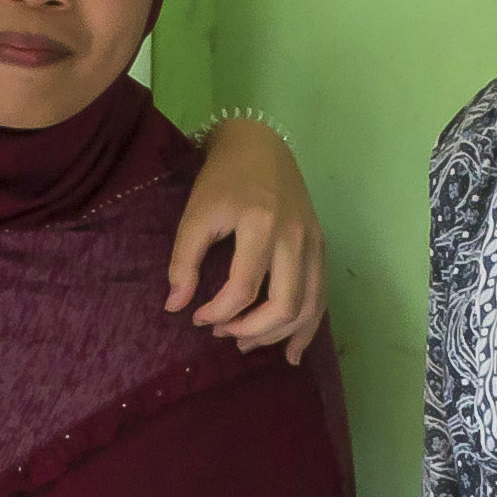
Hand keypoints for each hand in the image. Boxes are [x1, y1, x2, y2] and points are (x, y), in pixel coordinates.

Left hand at [170, 118, 326, 361]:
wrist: (260, 145)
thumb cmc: (223, 179)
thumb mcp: (196, 214)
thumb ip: (183, 261)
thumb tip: (175, 306)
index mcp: (261, 225)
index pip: (242, 289)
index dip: (217, 313)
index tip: (196, 317)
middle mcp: (294, 237)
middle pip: (284, 305)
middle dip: (251, 330)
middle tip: (223, 334)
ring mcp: (314, 243)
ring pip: (308, 306)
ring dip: (279, 334)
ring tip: (248, 345)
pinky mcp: (321, 246)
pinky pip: (321, 296)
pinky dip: (309, 327)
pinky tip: (293, 351)